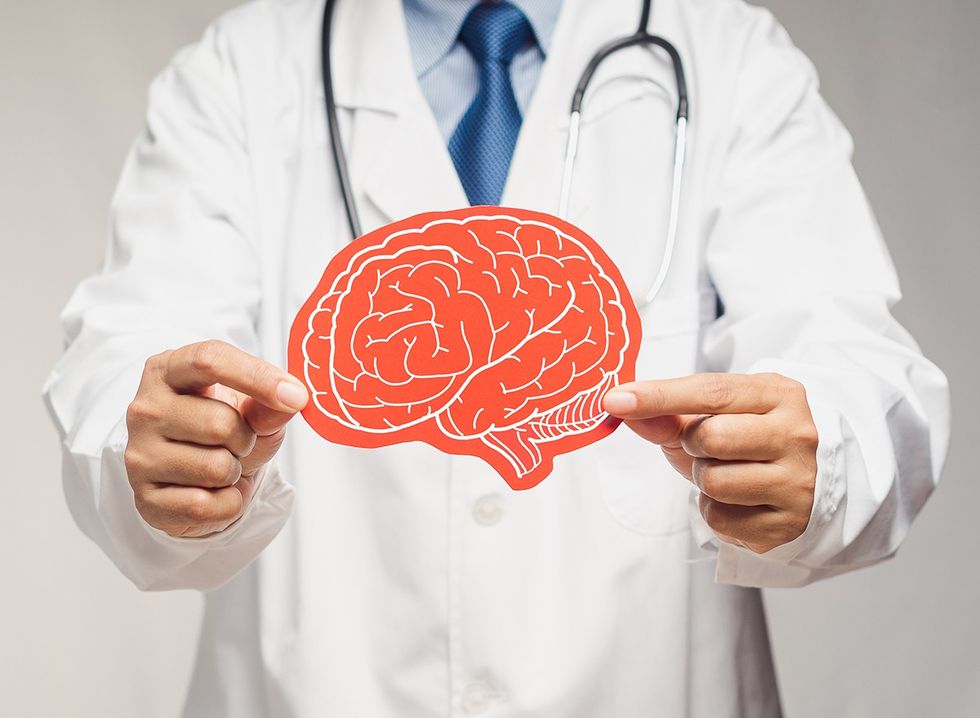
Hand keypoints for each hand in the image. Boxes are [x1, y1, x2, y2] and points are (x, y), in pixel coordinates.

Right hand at [124, 340, 308, 537]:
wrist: (197, 480)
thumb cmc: (223, 432)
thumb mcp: (251, 410)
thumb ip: (270, 403)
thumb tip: (293, 398)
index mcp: (168, 371)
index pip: (210, 360)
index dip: (257, 377)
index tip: (296, 396)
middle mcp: (145, 409)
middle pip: (219, 423)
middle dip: (245, 439)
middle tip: (238, 442)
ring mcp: (139, 454)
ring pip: (215, 467)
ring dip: (233, 471)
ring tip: (220, 465)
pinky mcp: (145, 499)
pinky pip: (205, 504)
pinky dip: (226, 503)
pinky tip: (211, 491)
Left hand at [603, 373, 817, 553]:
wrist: (803, 482)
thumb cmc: (748, 440)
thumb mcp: (714, 416)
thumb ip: (668, 413)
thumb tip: (622, 406)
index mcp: (779, 394)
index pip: (711, 391)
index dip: (659, 395)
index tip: (616, 399)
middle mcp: (797, 435)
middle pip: (710, 437)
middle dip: (693, 445)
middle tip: (707, 448)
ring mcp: (797, 481)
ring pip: (714, 482)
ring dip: (704, 480)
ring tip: (727, 473)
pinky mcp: (787, 524)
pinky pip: (721, 519)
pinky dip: (716, 511)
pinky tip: (739, 501)